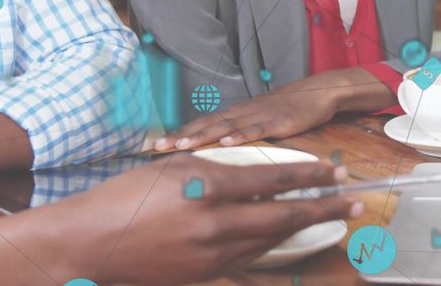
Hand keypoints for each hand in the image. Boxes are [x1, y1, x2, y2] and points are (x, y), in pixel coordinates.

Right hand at [39, 154, 361, 285]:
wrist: (86, 246)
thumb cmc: (123, 197)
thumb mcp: (173, 166)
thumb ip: (217, 167)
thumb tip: (251, 173)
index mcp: (209, 186)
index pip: (274, 179)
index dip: (310, 175)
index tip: (335, 171)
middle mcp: (217, 223)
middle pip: (284, 216)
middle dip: (324, 207)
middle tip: (354, 200)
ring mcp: (211, 255)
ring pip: (270, 240)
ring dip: (301, 227)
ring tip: (328, 216)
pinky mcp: (203, 275)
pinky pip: (246, 258)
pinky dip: (268, 245)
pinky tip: (281, 236)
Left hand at [156, 68, 391, 150]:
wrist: (318, 94)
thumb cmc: (288, 110)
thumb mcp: (259, 123)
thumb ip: (239, 135)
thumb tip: (216, 154)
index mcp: (235, 114)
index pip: (202, 123)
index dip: (179, 134)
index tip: (156, 146)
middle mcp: (242, 113)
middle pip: (206, 124)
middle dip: (182, 137)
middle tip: (158, 148)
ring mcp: (258, 116)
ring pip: (226, 126)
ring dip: (203, 136)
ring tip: (183, 146)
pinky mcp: (277, 121)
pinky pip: (256, 129)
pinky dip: (241, 135)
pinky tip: (227, 143)